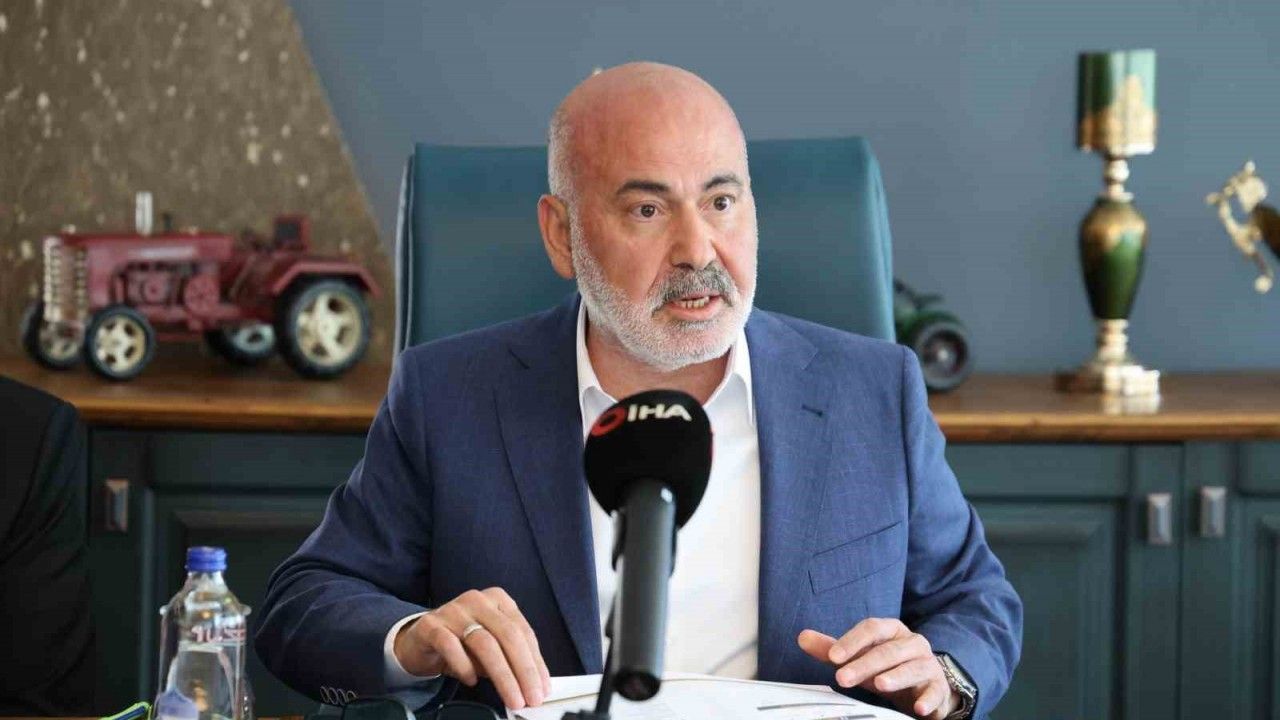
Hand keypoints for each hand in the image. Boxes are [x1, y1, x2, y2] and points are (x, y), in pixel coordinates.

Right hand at [394, 587, 551, 709]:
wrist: (419, 640)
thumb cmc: (462, 642)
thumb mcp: (491, 647)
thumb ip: (510, 659)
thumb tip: (532, 685)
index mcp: (499, 600)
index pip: (524, 632)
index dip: (536, 662)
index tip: (543, 687)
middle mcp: (478, 600)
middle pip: (508, 636)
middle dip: (523, 671)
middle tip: (530, 697)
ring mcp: (453, 610)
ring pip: (484, 643)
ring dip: (502, 675)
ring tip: (511, 697)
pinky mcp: (431, 625)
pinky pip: (451, 646)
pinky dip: (464, 666)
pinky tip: (472, 681)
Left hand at [798, 618, 956, 718]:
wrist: (926, 684)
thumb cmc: (887, 667)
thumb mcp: (860, 657)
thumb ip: (833, 649)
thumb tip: (802, 637)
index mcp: (892, 631)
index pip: (872, 629)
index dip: (852, 640)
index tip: (833, 657)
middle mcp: (912, 644)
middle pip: (888, 650)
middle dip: (865, 664)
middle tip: (843, 678)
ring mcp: (928, 665)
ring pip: (912, 668)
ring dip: (896, 676)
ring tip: (879, 685)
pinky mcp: (938, 687)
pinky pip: (935, 692)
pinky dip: (928, 699)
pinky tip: (918, 708)